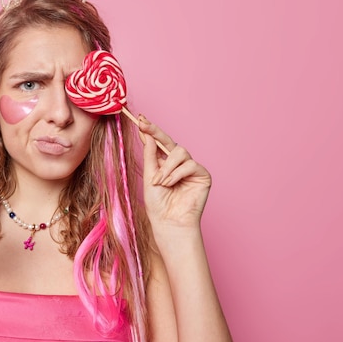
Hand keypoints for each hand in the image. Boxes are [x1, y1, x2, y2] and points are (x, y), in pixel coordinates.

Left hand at [138, 115, 211, 230]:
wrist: (168, 221)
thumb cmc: (158, 204)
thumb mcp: (149, 176)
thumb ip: (150, 156)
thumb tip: (148, 135)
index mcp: (164, 163)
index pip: (158, 143)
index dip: (150, 131)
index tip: (140, 120)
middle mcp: (178, 164)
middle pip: (170, 141)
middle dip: (156, 133)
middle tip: (144, 125)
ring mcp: (191, 168)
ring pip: (180, 152)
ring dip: (167, 167)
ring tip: (160, 182)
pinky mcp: (202, 175)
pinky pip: (190, 164)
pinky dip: (177, 173)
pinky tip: (171, 183)